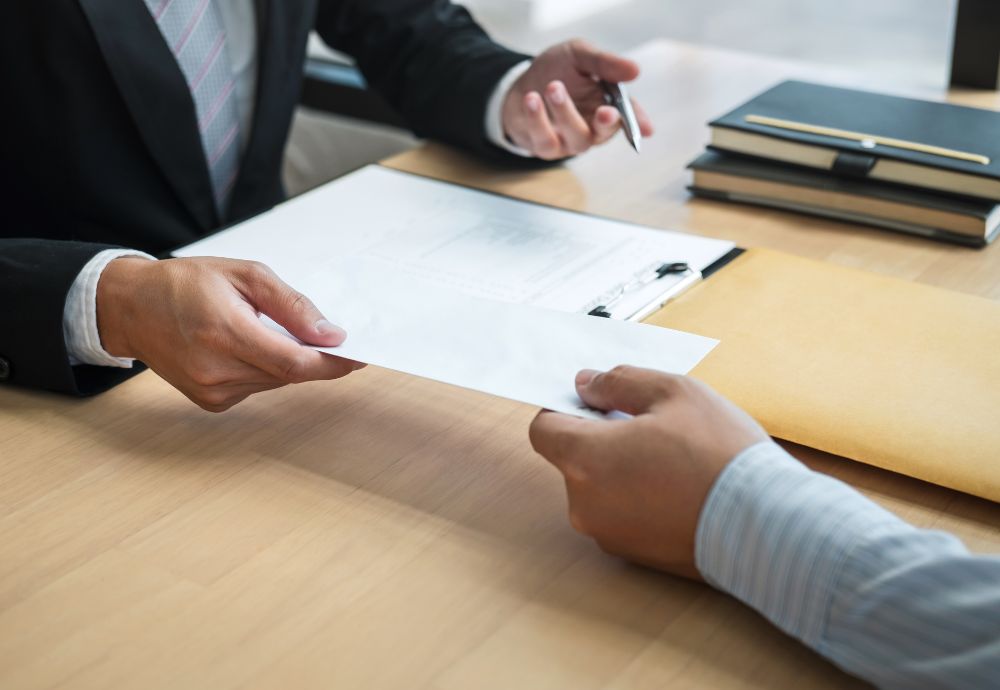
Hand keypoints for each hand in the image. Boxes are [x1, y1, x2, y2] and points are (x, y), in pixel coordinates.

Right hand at [97, 257, 363, 411]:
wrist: (131, 307)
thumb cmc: (186, 283)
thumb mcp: (244, 275)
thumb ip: (292, 305)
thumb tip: (331, 334)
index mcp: (225, 333)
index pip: (295, 363)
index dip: (333, 364)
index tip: (359, 356)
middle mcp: (217, 370)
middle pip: (289, 375)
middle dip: (315, 359)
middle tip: (326, 336)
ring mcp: (212, 391)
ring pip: (276, 383)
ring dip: (288, 362)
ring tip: (270, 331)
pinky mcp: (210, 402)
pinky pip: (257, 388)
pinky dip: (267, 370)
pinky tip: (249, 347)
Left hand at [502, 40, 653, 159]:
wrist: (518, 83)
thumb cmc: (556, 70)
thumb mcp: (579, 55)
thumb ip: (604, 63)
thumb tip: (635, 71)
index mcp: (607, 104)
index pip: (627, 116)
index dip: (637, 123)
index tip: (646, 129)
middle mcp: (592, 127)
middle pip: (605, 133)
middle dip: (608, 124)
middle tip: (606, 112)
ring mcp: (569, 141)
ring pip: (577, 138)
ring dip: (566, 112)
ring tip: (553, 87)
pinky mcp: (546, 147)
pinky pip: (546, 141)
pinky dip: (538, 119)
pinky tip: (532, 98)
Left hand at [529, 366, 769, 579]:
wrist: (766, 527)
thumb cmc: (720, 456)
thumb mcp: (673, 392)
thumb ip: (619, 382)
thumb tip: (587, 384)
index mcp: (585, 460)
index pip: (543, 430)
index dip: (566, 410)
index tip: (599, 402)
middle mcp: (585, 504)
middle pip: (574, 459)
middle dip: (603, 439)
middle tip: (652, 427)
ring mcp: (608, 534)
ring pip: (599, 488)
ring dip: (623, 469)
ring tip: (674, 460)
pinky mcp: (633, 555)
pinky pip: (622, 514)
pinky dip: (639, 498)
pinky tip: (680, 488)